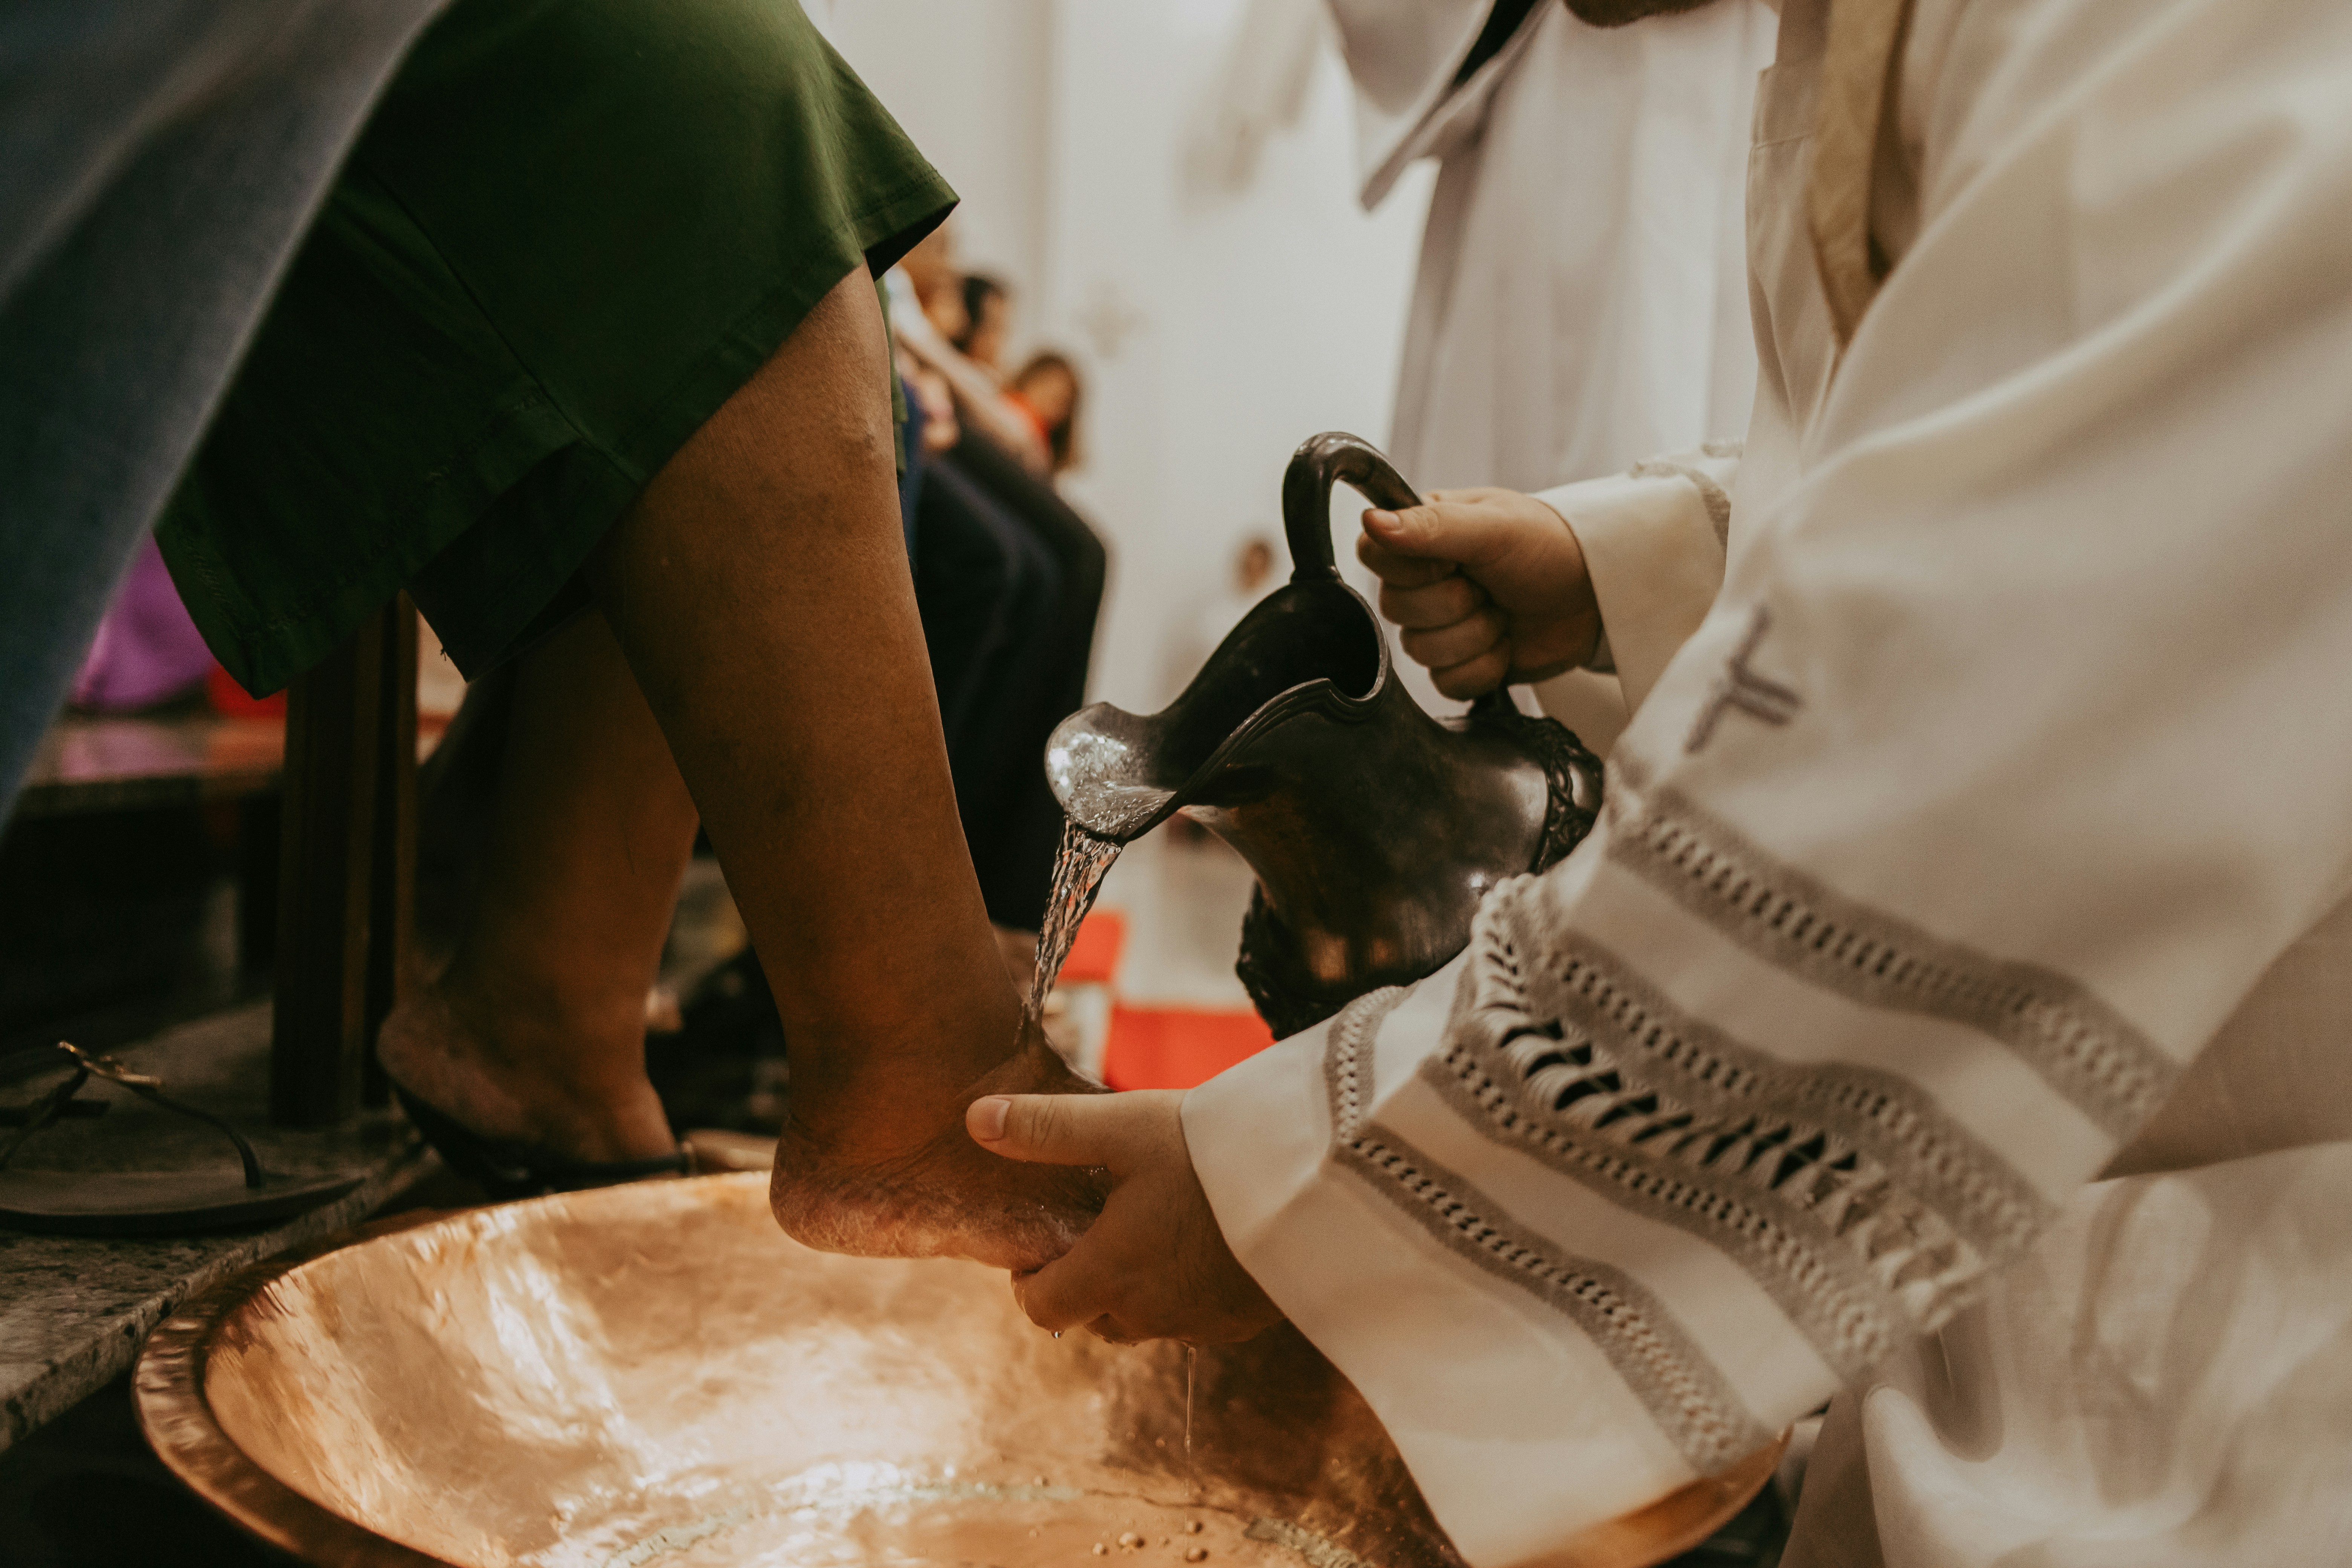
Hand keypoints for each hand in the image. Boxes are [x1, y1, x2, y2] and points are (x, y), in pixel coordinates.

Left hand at [966, 1091, 1283, 1344]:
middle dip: (1082, 1283)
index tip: (1041, 1245)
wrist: (1317, 1182)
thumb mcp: (1123, 1126)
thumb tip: (974, 1122)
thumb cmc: (1213, 1152)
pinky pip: (1195, 1320)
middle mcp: (1151, 1312)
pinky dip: (1184, 1293)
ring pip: (1143, 1322)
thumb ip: (1047, 1129)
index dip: (1029, 1281)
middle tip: (1096, 1228)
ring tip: (1149, 1232)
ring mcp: (1202, 1322)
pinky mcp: (1245, 1320)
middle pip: (1091, 1318)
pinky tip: (1202, 1243)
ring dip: (1133, 1291)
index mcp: (1110, 1273)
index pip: (1040, 1308)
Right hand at [1357, 488, 1601, 698]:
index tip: (1452, 562)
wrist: (1596, 596)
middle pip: (1395, 610)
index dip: (1410, 569)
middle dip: (1454, 604)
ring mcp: (1439, 625)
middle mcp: (1422, 579)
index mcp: (1423, 534)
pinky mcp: (1459, 664)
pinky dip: (1483, 667)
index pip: (1372, 554)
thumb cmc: (1551, 547)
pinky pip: (1445, 682)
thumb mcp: (1495, 526)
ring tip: (1503, 613)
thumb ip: (1431, 526)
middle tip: (1490, 587)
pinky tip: (1505, 644)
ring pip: (1419, 651)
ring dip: (1474, 636)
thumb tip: (1371, 521)